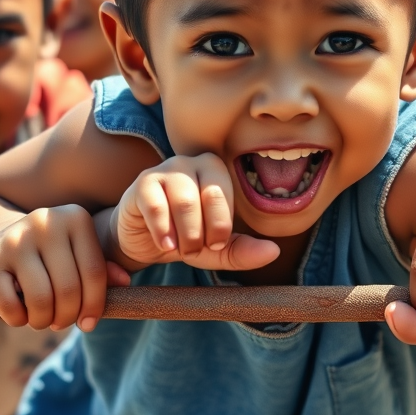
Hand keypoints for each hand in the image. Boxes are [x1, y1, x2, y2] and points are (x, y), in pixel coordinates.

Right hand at [0, 204, 129, 331]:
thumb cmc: (49, 256)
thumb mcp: (78, 254)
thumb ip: (102, 269)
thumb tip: (124, 283)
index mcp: (75, 218)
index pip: (95, 272)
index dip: (95, 305)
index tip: (89, 323)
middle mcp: (45, 222)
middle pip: (69, 289)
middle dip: (68, 317)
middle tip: (62, 323)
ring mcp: (14, 239)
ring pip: (41, 300)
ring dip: (44, 321)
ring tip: (43, 320)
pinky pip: (10, 306)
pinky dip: (18, 320)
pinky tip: (21, 316)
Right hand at [112, 153, 278, 271]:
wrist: (141, 240)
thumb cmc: (183, 236)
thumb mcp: (214, 249)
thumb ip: (242, 251)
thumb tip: (274, 252)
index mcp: (216, 171)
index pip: (228, 195)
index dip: (222, 225)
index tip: (214, 244)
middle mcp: (192, 162)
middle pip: (211, 193)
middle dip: (207, 230)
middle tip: (197, 249)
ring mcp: (166, 169)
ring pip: (185, 200)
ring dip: (186, 234)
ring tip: (181, 250)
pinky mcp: (142, 183)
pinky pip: (156, 205)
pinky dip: (164, 231)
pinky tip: (165, 245)